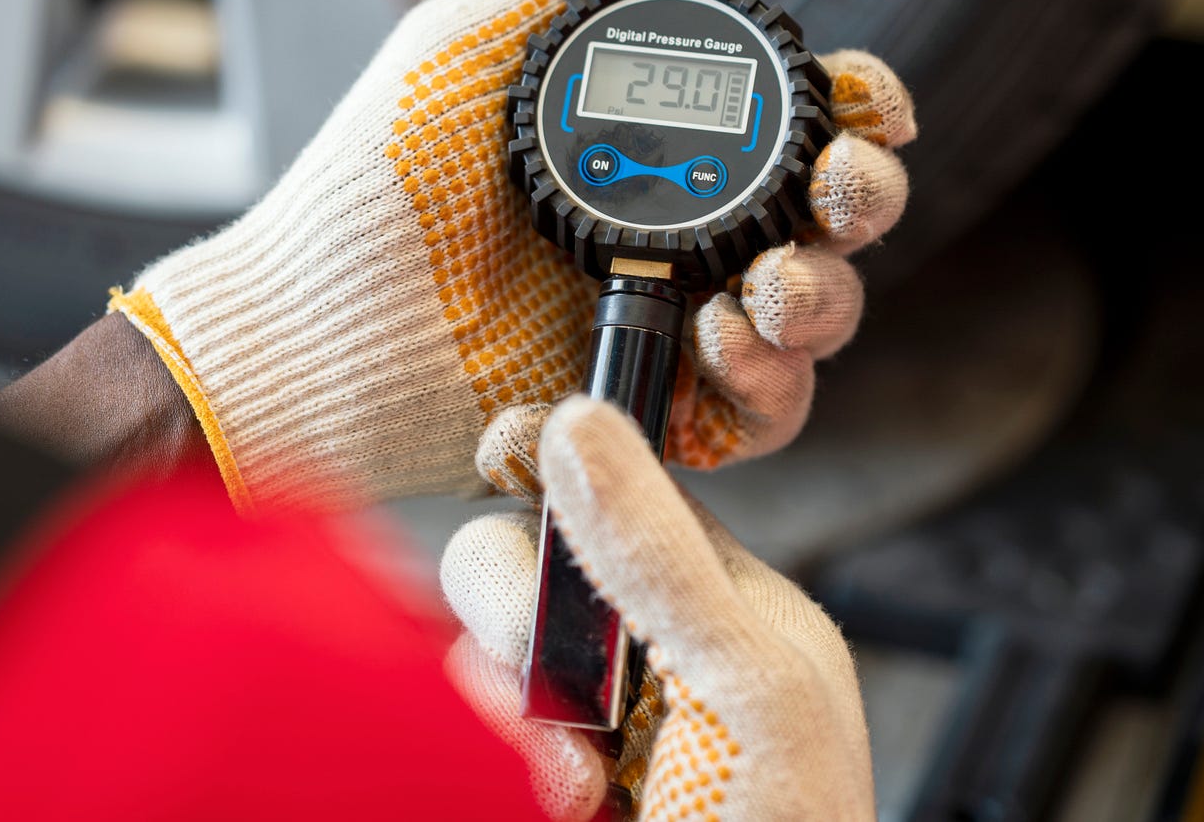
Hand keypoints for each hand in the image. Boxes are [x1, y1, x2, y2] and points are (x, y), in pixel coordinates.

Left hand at [114, 0, 914, 507]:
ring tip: (760, 296)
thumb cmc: (367, 186)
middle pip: (831, 222)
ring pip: (811, 324)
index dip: (854, 110)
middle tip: (834, 201)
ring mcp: (669, 327)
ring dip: (819, 302)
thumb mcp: (469, 41)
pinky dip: (761, 391)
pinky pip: (755, 420)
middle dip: (863, 203)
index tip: (869, 106)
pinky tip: (713, 352)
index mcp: (649, 146)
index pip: (790, 120)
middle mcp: (677, 233)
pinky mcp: (651, 414)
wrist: (310, 331)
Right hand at [443, 397, 874, 820]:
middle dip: (519, 625)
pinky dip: (490, 761)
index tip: (507, 447)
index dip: (554, 471)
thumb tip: (577, 421)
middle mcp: (638, 656)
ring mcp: (574, 731)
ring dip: (505, 712)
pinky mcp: (522, 779)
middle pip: (514, 566)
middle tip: (564, 698)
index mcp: (719, 605)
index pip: (609, 493)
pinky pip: (456, 723)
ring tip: (577, 796)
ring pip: (468, 654)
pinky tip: (559, 809)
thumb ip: (656, 555)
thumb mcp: (747, 680)